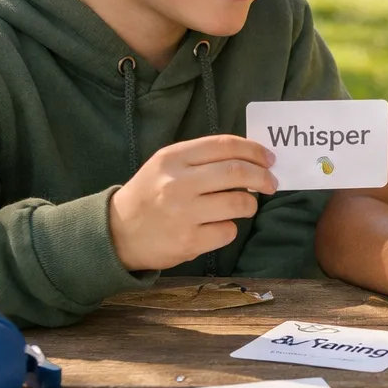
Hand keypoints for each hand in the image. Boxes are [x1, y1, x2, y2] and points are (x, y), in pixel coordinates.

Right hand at [110, 135, 277, 271]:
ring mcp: (183, 214)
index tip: (269, 159)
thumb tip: (250, 158)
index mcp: (172, 158)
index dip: (254, 150)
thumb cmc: (150, 195)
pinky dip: (230, 228)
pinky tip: (218, 227)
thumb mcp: (166, 166)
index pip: (224, 145)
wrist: (116, 234)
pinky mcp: (189, 242)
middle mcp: (177, 183)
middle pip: (237, 172)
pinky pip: (228, 231)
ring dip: (250, 204)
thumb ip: (202, 158)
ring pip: (239, 202)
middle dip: (263, 177)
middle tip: (271, 183)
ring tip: (245, 205)